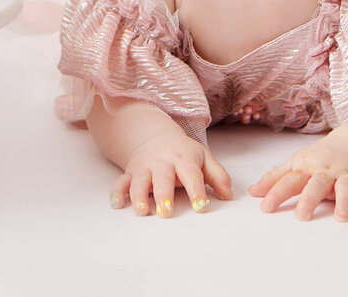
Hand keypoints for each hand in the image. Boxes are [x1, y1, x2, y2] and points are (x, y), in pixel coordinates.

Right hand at [111, 133, 231, 217]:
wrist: (156, 136)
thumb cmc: (183, 152)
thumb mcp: (204, 158)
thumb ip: (218, 176)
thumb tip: (229, 195)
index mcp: (184, 159)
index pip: (191, 174)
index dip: (196, 190)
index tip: (201, 206)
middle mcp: (163, 162)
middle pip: (163, 178)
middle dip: (163, 195)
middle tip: (166, 212)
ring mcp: (145, 167)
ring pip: (140, 180)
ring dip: (139, 196)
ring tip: (142, 211)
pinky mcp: (130, 172)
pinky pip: (121, 181)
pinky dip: (117, 192)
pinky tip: (117, 203)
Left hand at [248, 139, 347, 220]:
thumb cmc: (321, 157)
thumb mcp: (297, 163)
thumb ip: (275, 178)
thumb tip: (252, 192)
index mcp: (307, 167)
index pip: (290, 180)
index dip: (276, 193)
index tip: (265, 208)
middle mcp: (326, 171)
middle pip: (317, 184)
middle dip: (309, 199)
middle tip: (301, 216)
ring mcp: (346, 174)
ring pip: (345, 187)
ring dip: (344, 201)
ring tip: (341, 216)